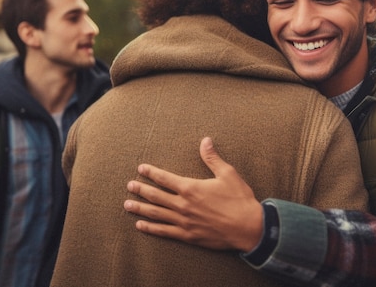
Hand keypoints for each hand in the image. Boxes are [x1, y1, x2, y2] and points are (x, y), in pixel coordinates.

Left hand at [124, 137, 263, 251]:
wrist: (248, 227)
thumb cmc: (239, 199)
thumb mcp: (228, 174)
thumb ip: (212, 158)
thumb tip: (205, 140)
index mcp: (191, 188)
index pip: (165, 178)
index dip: (151, 173)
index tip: (141, 169)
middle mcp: (183, 205)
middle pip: (155, 196)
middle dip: (140, 190)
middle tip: (129, 186)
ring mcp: (184, 222)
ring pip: (156, 213)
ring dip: (140, 208)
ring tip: (127, 205)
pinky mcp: (188, 235)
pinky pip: (164, 231)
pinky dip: (150, 228)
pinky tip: (140, 225)